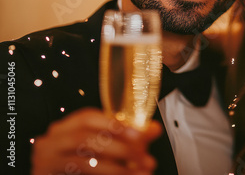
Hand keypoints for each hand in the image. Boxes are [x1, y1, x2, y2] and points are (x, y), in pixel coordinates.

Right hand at [31, 108, 162, 174]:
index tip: (140, 134)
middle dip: (120, 148)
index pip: (86, 118)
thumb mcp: (106, 146)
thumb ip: (128, 138)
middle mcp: (50, 143)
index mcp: (64, 128)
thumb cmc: (81, 164)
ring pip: (83, 163)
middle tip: (145, 158)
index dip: (114, 124)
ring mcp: (45, 164)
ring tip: (140, 173)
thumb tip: (154, 129)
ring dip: (116, 169)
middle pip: (84, 139)